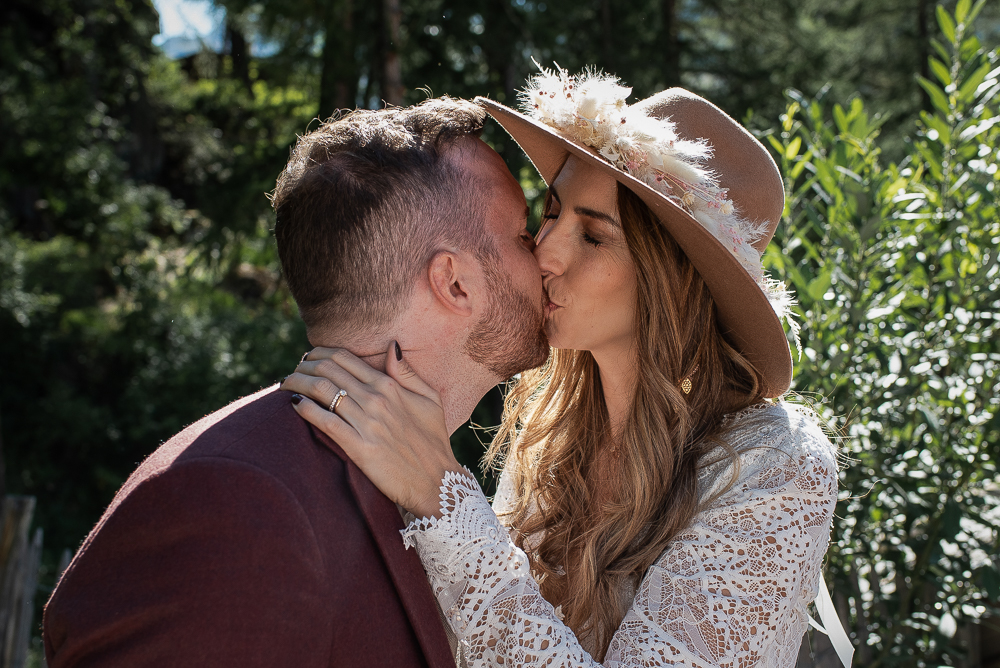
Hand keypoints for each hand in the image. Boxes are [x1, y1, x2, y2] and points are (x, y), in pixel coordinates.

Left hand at [280, 343, 464, 518]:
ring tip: (286, 386)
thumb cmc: (433, 442)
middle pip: (328, 370)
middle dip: (303, 366)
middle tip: (293, 372)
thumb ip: (407, 373)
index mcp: (389, 386)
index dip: (319, 353)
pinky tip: (294, 406)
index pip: (344, 358)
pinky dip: (305, 410)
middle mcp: (376, 400)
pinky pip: (324, 422)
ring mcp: (367, 423)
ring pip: (321, 391)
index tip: (307, 359)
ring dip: (298, 384)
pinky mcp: (359, 447)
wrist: (436, 482)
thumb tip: (391, 346)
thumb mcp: (430, 400)